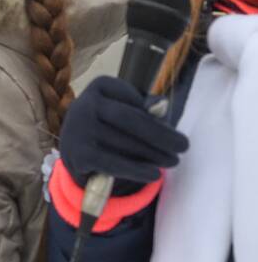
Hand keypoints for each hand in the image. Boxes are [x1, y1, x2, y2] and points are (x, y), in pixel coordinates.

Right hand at [60, 75, 188, 192]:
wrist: (78, 151)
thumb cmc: (112, 125)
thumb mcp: (127, 109)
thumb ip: (146, 108)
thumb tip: (162, 105)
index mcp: (100, 86)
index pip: (134, 99)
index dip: (155, 116)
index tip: (171, 127)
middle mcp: (84, 104)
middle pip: (128, 119)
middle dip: (160, 134)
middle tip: (183, 147)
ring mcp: (78, 129)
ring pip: (123, 143)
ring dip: (153, 154)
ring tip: (172, 160)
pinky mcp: (78, 154)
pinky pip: (113, 163)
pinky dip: (136, 170)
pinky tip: (154, 174)